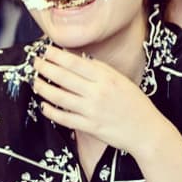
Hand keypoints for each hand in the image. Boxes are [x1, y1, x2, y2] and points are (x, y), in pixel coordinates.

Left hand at [33, 45, 167, 155]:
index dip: (57, 56)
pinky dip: (51, 112)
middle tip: (35, 63)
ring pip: (60, 97)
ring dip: (43, 88)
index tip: (46, 51)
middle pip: (64, 77)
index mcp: (106, 78)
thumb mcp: (120, 80)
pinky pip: (65, 118)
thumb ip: (100, 70)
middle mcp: (97, 92)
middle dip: (45, 68)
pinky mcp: (89, 127)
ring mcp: (92, 111)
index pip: (75, 63)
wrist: (146, 130)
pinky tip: (44, 105)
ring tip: (35, 82)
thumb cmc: (135, 103)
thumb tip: (78, 59)